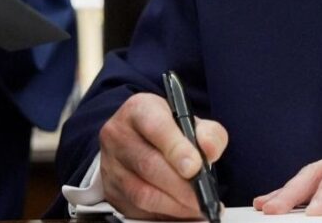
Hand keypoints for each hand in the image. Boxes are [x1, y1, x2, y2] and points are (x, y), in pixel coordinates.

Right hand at [99, 92, 228, 219]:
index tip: (196, 167)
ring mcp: (111, 165)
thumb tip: (210, 151)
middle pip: (149, 164)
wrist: (139, 140)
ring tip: (197, 207)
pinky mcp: (111, 191)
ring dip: (174, 204)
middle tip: (203, 195)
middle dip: (181, 185)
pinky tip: (183, 211)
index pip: (155, 127)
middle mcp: (118, 135)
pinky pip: (137, 209)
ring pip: (141, 192)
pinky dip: (164, 214)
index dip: (176, 148)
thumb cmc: (168, 130)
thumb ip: (208, 133)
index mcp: (139, 110)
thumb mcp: (191, 122)